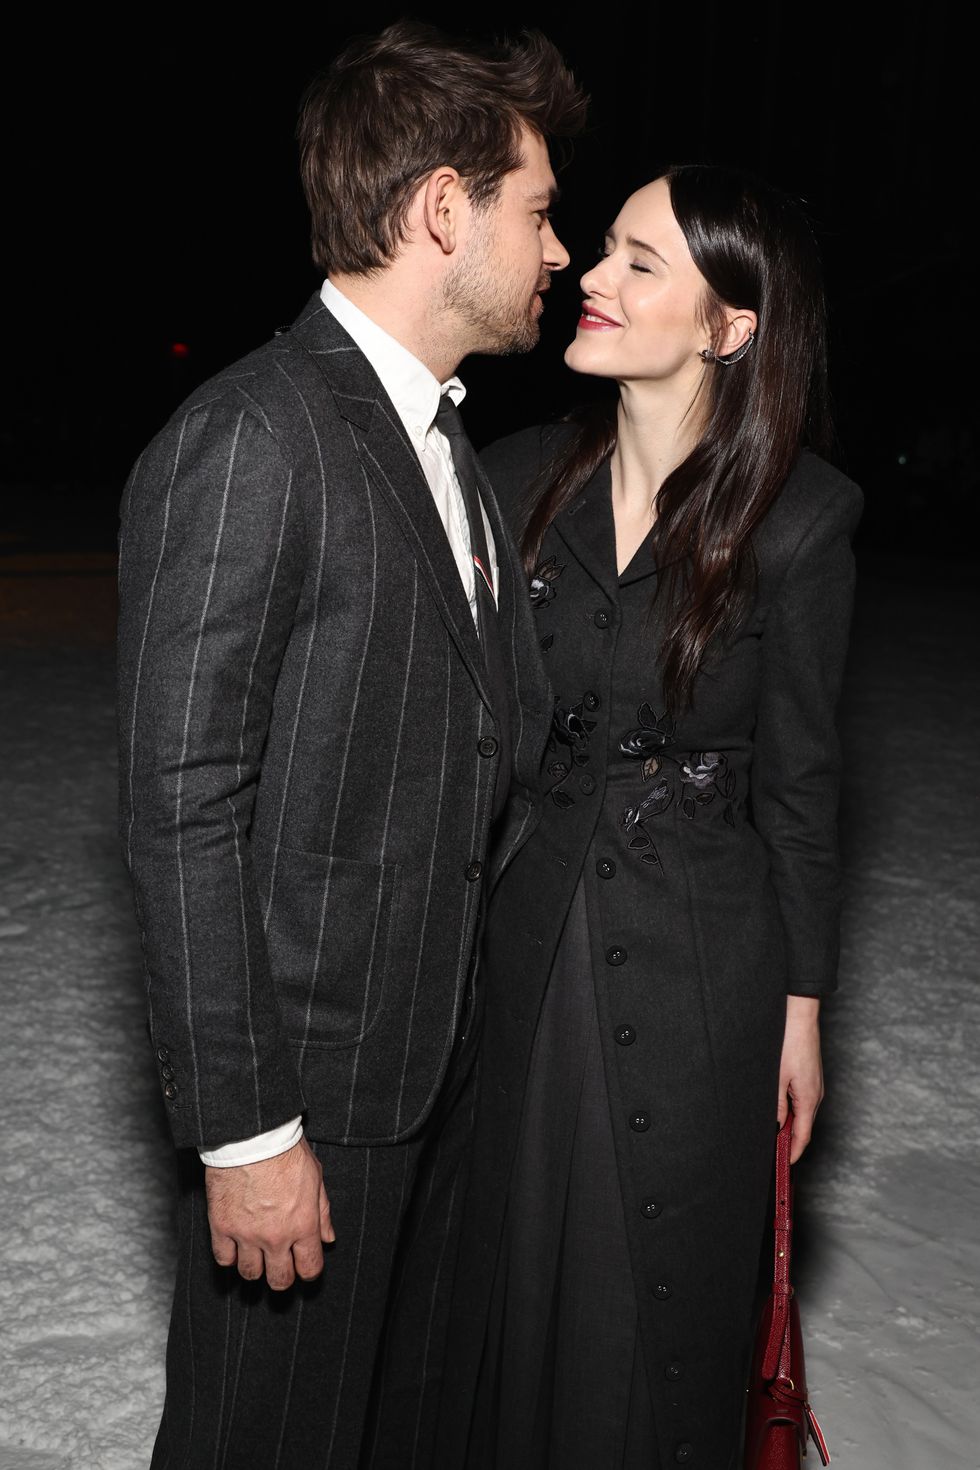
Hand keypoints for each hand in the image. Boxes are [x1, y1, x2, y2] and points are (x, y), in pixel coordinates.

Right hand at [205, 1136, 334, 1290]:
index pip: (309, 1268)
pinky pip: (223, 1259)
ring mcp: (246, 1234)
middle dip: (282, 1276)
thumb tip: (328, 1238)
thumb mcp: (315, 1177)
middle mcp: (276, 1236)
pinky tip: (236, 1245)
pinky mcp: (222, 1226)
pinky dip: (230, 1256)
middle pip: (279, 1280)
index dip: (308, 1271)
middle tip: (280, 1264)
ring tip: (257, 1254)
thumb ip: (322, 1212)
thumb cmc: (285, 1151)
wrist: (251, 1136)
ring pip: (250, 1274)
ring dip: (256, 1267)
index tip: (304, 1265)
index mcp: (303, 1225)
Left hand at [777, 996, 823, 1163]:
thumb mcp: (777, 1077)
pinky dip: (793, 1112)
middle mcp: (816, 1095)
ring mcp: (815, 1086)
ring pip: (803, 1114)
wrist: (800, 1017)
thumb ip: (777, 1103)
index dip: (794, 1152)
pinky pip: (803, 1101)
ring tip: (775, 1136)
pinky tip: (780, 1111)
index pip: (802, 1135)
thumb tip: (776, 1124)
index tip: (786, 1164)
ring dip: (791, 1126)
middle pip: (804, 1126)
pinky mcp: (811, 1077)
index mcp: (809, 1098)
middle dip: (791, 1142)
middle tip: (776, 1154)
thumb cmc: (789, 1043)